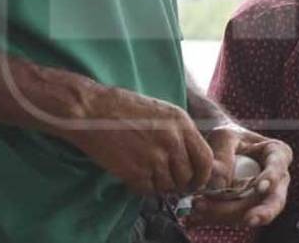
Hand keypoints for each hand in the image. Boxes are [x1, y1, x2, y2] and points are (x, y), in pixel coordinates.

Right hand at [64, 84, 213, 196]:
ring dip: (159, 184)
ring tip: (145, 171)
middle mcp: (172, 142)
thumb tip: (190, 159)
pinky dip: (143, 187)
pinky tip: (133, 173)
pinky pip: (148, 190)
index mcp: (182, 124)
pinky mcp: (136, 172)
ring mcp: (154, 158)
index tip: (194, 180)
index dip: (202, 175)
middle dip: (178, 182)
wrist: (92, 111)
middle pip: (187, 177)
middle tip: (166, 178)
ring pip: (168, 186)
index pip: (205, 160)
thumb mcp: (162, 112)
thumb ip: (179, 133)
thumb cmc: (124, 107)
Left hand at [185, 125, 292, 228]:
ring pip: (251, 213)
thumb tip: (221, 185)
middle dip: (261, 213)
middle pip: (273, 201)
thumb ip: (223, 155)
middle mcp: (276, 180)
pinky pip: (234, 219)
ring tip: (199, 206)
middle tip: (248, 220)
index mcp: (278, 155)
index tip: (260, 188)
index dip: (271, 178)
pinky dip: (216, 218)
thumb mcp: (223, 136)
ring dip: (226, 215)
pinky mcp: (246, 210)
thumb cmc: (227, 136)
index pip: (278, 167)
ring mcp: (263, 198)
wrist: (220, 148)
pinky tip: (196, 216)